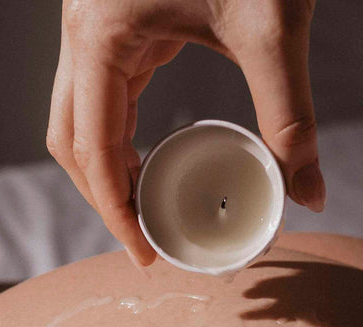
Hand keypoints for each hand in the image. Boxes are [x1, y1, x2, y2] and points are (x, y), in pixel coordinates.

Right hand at [47, 0, 324, 264]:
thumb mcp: (271, 24)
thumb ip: (290, 113)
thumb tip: (307, 191)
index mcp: (101, 37)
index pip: (92, 149)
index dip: (114, 210)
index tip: (144, 252)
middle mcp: (81, 38)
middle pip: (69, 143)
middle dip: (102, 196)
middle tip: (142, 236)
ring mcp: (89, 34)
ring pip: (74, 125)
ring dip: (104, 172)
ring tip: (144, 208)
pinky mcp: (111, 33)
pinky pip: (97, 102)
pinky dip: (116, 142)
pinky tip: (144, 162)